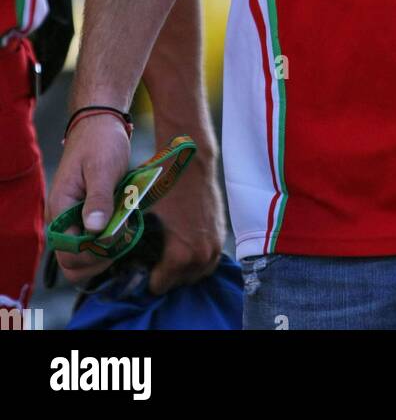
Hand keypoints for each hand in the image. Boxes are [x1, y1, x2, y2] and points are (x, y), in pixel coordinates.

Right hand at [46, 114, 132, 287]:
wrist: (100, 123)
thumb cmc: (100, 142)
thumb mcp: (102, 168)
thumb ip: (98, 199)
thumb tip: (95, 231)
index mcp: (60, 209)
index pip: (69, 253)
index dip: (93, 254)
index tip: (117, 238)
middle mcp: (62, 219)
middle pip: (72, 262)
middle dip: (99, 258)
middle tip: (123, 240)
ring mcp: (72, 219)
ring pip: (82, 255)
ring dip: (104, 252)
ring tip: (124, 233)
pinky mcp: (84, 215)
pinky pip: (91, 241)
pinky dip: (107, 241)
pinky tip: (123, 227)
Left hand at [146, 134, 225, 294]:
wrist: (191, 161)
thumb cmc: (164, 186)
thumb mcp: (142, 216)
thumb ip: (135, 244)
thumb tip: (121, 259)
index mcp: (180, 255)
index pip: (159, 286)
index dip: (147, 276)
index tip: (141, 265)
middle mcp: (201, 256)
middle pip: (180, 283)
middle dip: (167, 274)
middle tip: (154, 260)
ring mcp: (215, 246)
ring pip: (198, 273)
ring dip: (184, 269)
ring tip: (169, 255)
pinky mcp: (222, 235)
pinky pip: (210, 260)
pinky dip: (198, 258)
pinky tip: (185, 245)